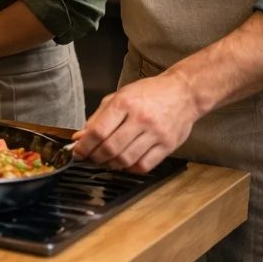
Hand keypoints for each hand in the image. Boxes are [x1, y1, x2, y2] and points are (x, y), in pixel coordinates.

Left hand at [72, 72, 201, 172]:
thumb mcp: (119, 96)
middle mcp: (140, 119)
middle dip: (95, 158)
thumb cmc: (150, 92)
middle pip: (110, 148)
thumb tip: (80, 137)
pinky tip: (126, 163)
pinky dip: (130, 168)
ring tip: (105, 161)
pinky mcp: (169, 145)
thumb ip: (98, 117)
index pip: (98, 131)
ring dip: (111, 165)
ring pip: (126, 159)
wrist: (184, 93)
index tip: (78, 152)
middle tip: (90, 159)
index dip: (84, 146)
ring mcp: (156, 133)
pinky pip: (145, 165)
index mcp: (124, 103)